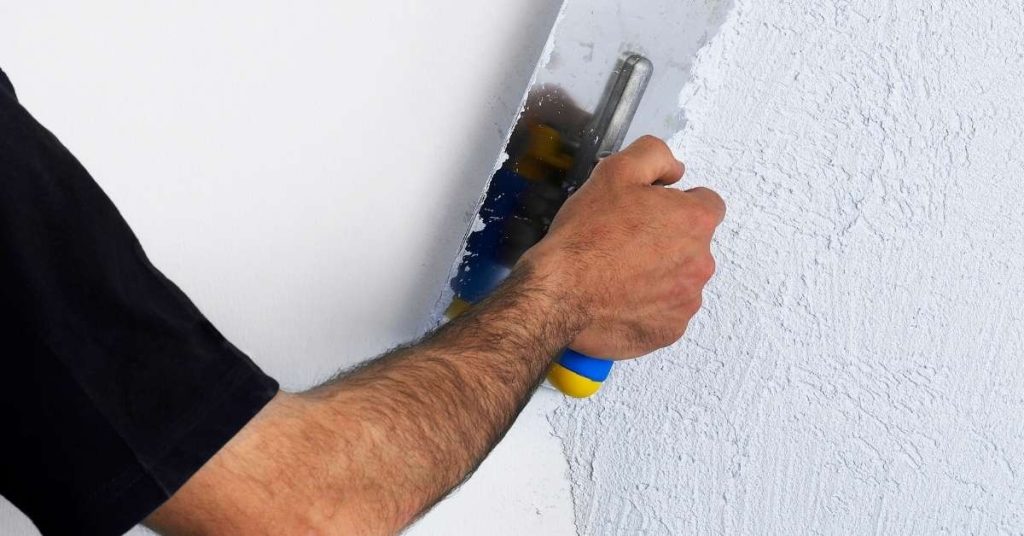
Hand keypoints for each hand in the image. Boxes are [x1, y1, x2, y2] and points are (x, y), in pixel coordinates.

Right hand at [519, 135, 724, 358]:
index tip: (652, 211)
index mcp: (694, 221)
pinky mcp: (669, 331)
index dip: (678, 203)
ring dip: (658, 275)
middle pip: (692, 244)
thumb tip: (674, 169)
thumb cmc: (586, 237)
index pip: (707, 204)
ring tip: (618, 272)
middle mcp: (700, 263)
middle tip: (625, 240)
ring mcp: (686, 301)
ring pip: (679, 280)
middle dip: (667, 241)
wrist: (559, 293)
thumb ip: (654, 156)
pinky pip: (665, 313)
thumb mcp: (615, 171)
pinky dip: (647, 306)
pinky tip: (619, 298)